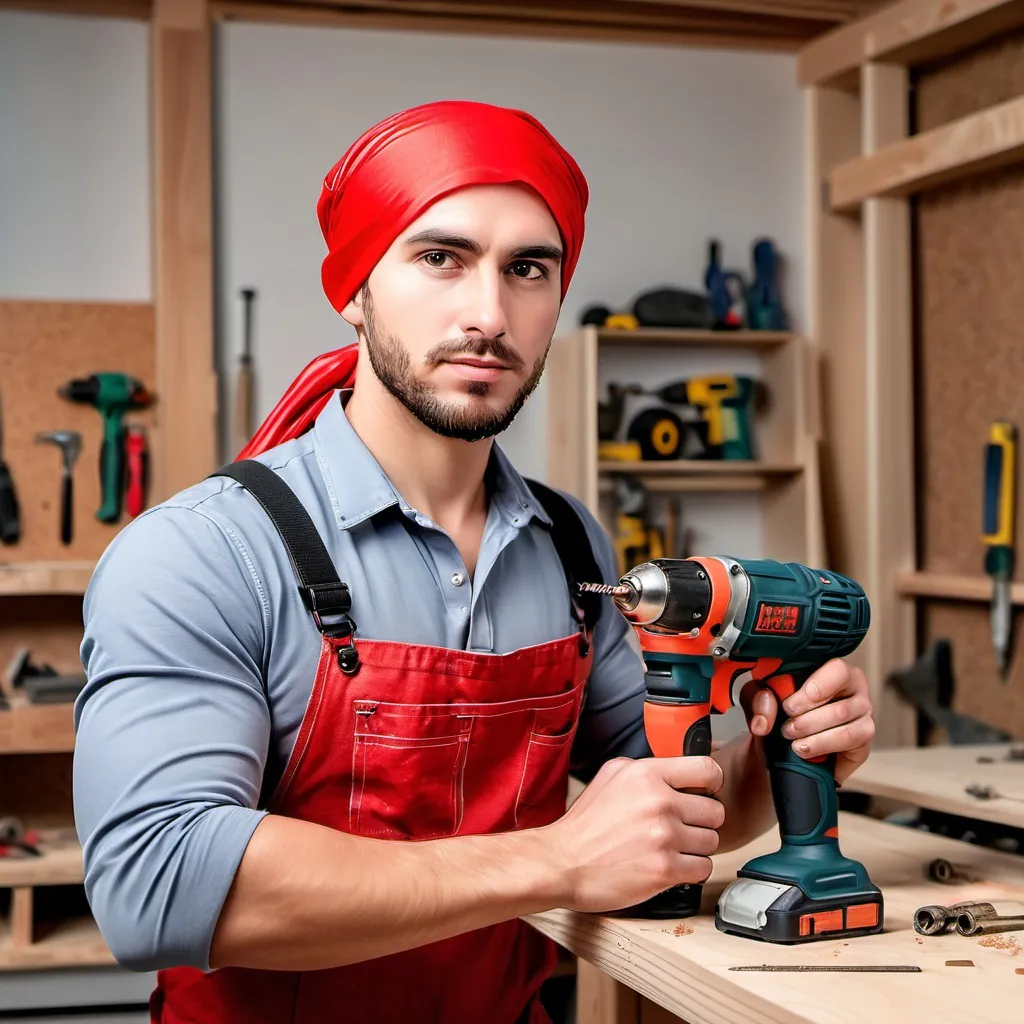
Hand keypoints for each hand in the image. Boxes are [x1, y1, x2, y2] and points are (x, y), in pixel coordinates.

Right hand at [539, 755, 724, 913]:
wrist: (562, 862)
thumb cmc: (586, 824)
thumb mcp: (611, 776)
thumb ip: (647, 769)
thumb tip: (680, 768)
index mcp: (646, 775)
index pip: (707, 769)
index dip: (712, 783)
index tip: (706, 792)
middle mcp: (659, 802)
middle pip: (715, 811)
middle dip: (701, 821)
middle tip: (682, 827)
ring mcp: (664, 837)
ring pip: (712, 841)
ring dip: (696, 847)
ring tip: (671, 848)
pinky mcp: (665, 870)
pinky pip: (703, 868)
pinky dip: (691, 870)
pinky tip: (671, 865)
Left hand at [743, 658, 874, 784]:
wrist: (782, 744)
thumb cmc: (779, 713)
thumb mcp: (761, 700)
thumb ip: (758, 699)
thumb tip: (765, 715)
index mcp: (830, 669)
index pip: (838, 670)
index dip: (816, 687)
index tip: (790, 705)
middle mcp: (854, 687)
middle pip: (839, 703)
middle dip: (807, 720)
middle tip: (787, 727)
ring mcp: (863, 711)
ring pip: (845, 721)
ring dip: (814, 734)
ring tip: (793, 739)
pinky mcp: (865, 735)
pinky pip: (852, 739)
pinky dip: (824, 745)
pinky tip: (806, 749)